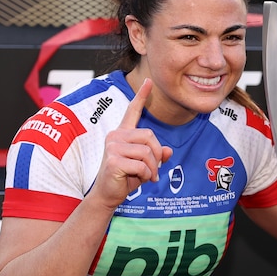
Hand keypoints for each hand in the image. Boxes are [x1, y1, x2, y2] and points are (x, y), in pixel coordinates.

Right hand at [92, 79, 173, 208]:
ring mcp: (113, 146)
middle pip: (149, 136)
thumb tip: (168, 151)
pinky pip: (141, 165)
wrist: (108, 194)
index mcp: (123, 134)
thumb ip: (156, 156)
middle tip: (154, 171)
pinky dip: (145, 175)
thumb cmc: (125, 178)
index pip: (133, 111)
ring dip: (153, 168)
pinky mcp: (113, 160)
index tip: (149, 81)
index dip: (142, 96)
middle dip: (157, 155)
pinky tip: (138, 179)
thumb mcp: (145, 165)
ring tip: (148, 177)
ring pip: (147, 152)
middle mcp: (115, 136)